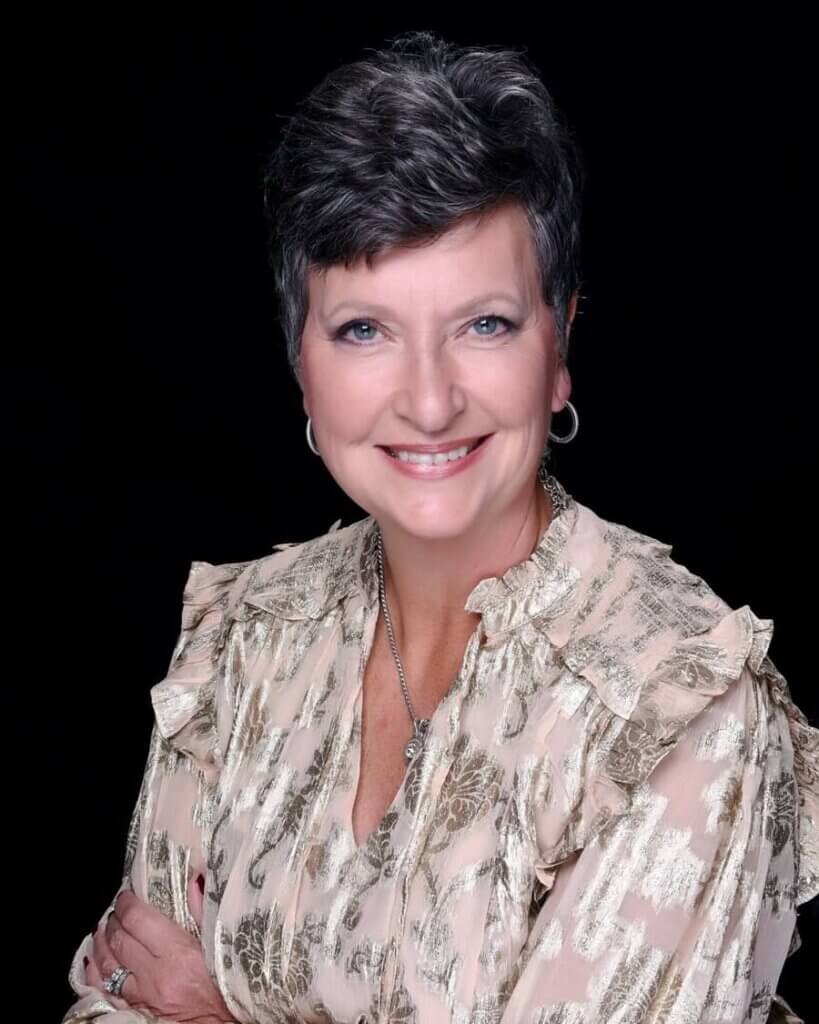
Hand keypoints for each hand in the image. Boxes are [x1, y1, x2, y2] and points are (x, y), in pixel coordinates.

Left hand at [86, 875, 235, 1023]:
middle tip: (116, 910)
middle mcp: (155, 976)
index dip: (128, 903)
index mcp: (179, 954)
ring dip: (102, 942)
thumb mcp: (220, 946)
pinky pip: (104, 991)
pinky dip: (94, 973)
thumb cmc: (225, 987)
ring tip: (103, 929)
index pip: (139, 920)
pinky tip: (93, 959)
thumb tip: (194, 880)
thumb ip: (204, 911)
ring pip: (107, 965)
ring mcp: (142, 997)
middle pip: (119, 939)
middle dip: (114, 920)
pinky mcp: (134, 1012)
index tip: (127, 895)